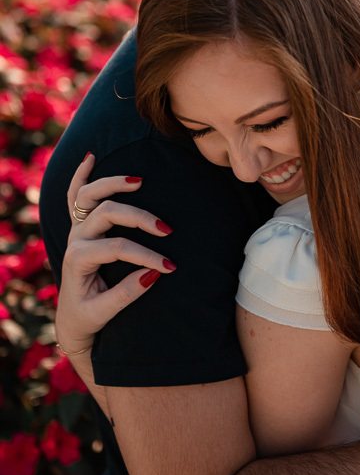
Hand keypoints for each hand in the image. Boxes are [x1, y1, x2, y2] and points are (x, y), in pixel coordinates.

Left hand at [55, 153, 176, 354]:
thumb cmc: (89, 315)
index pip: (117, 247)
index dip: (146, 255)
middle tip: (167, 230)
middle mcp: (75, 238)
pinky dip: (81, 174)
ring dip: (112, 183)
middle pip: (107, 212)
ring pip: (89, 194)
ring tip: (139, 182)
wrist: (73, 316)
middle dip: (139, 217)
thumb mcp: (104, 312)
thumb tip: (154, 274)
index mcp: (78, 259)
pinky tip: (91, 157)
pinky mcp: (79, 225)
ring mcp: (76, 228)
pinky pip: (75, 194)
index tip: (170, 267)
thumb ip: (127, 294)